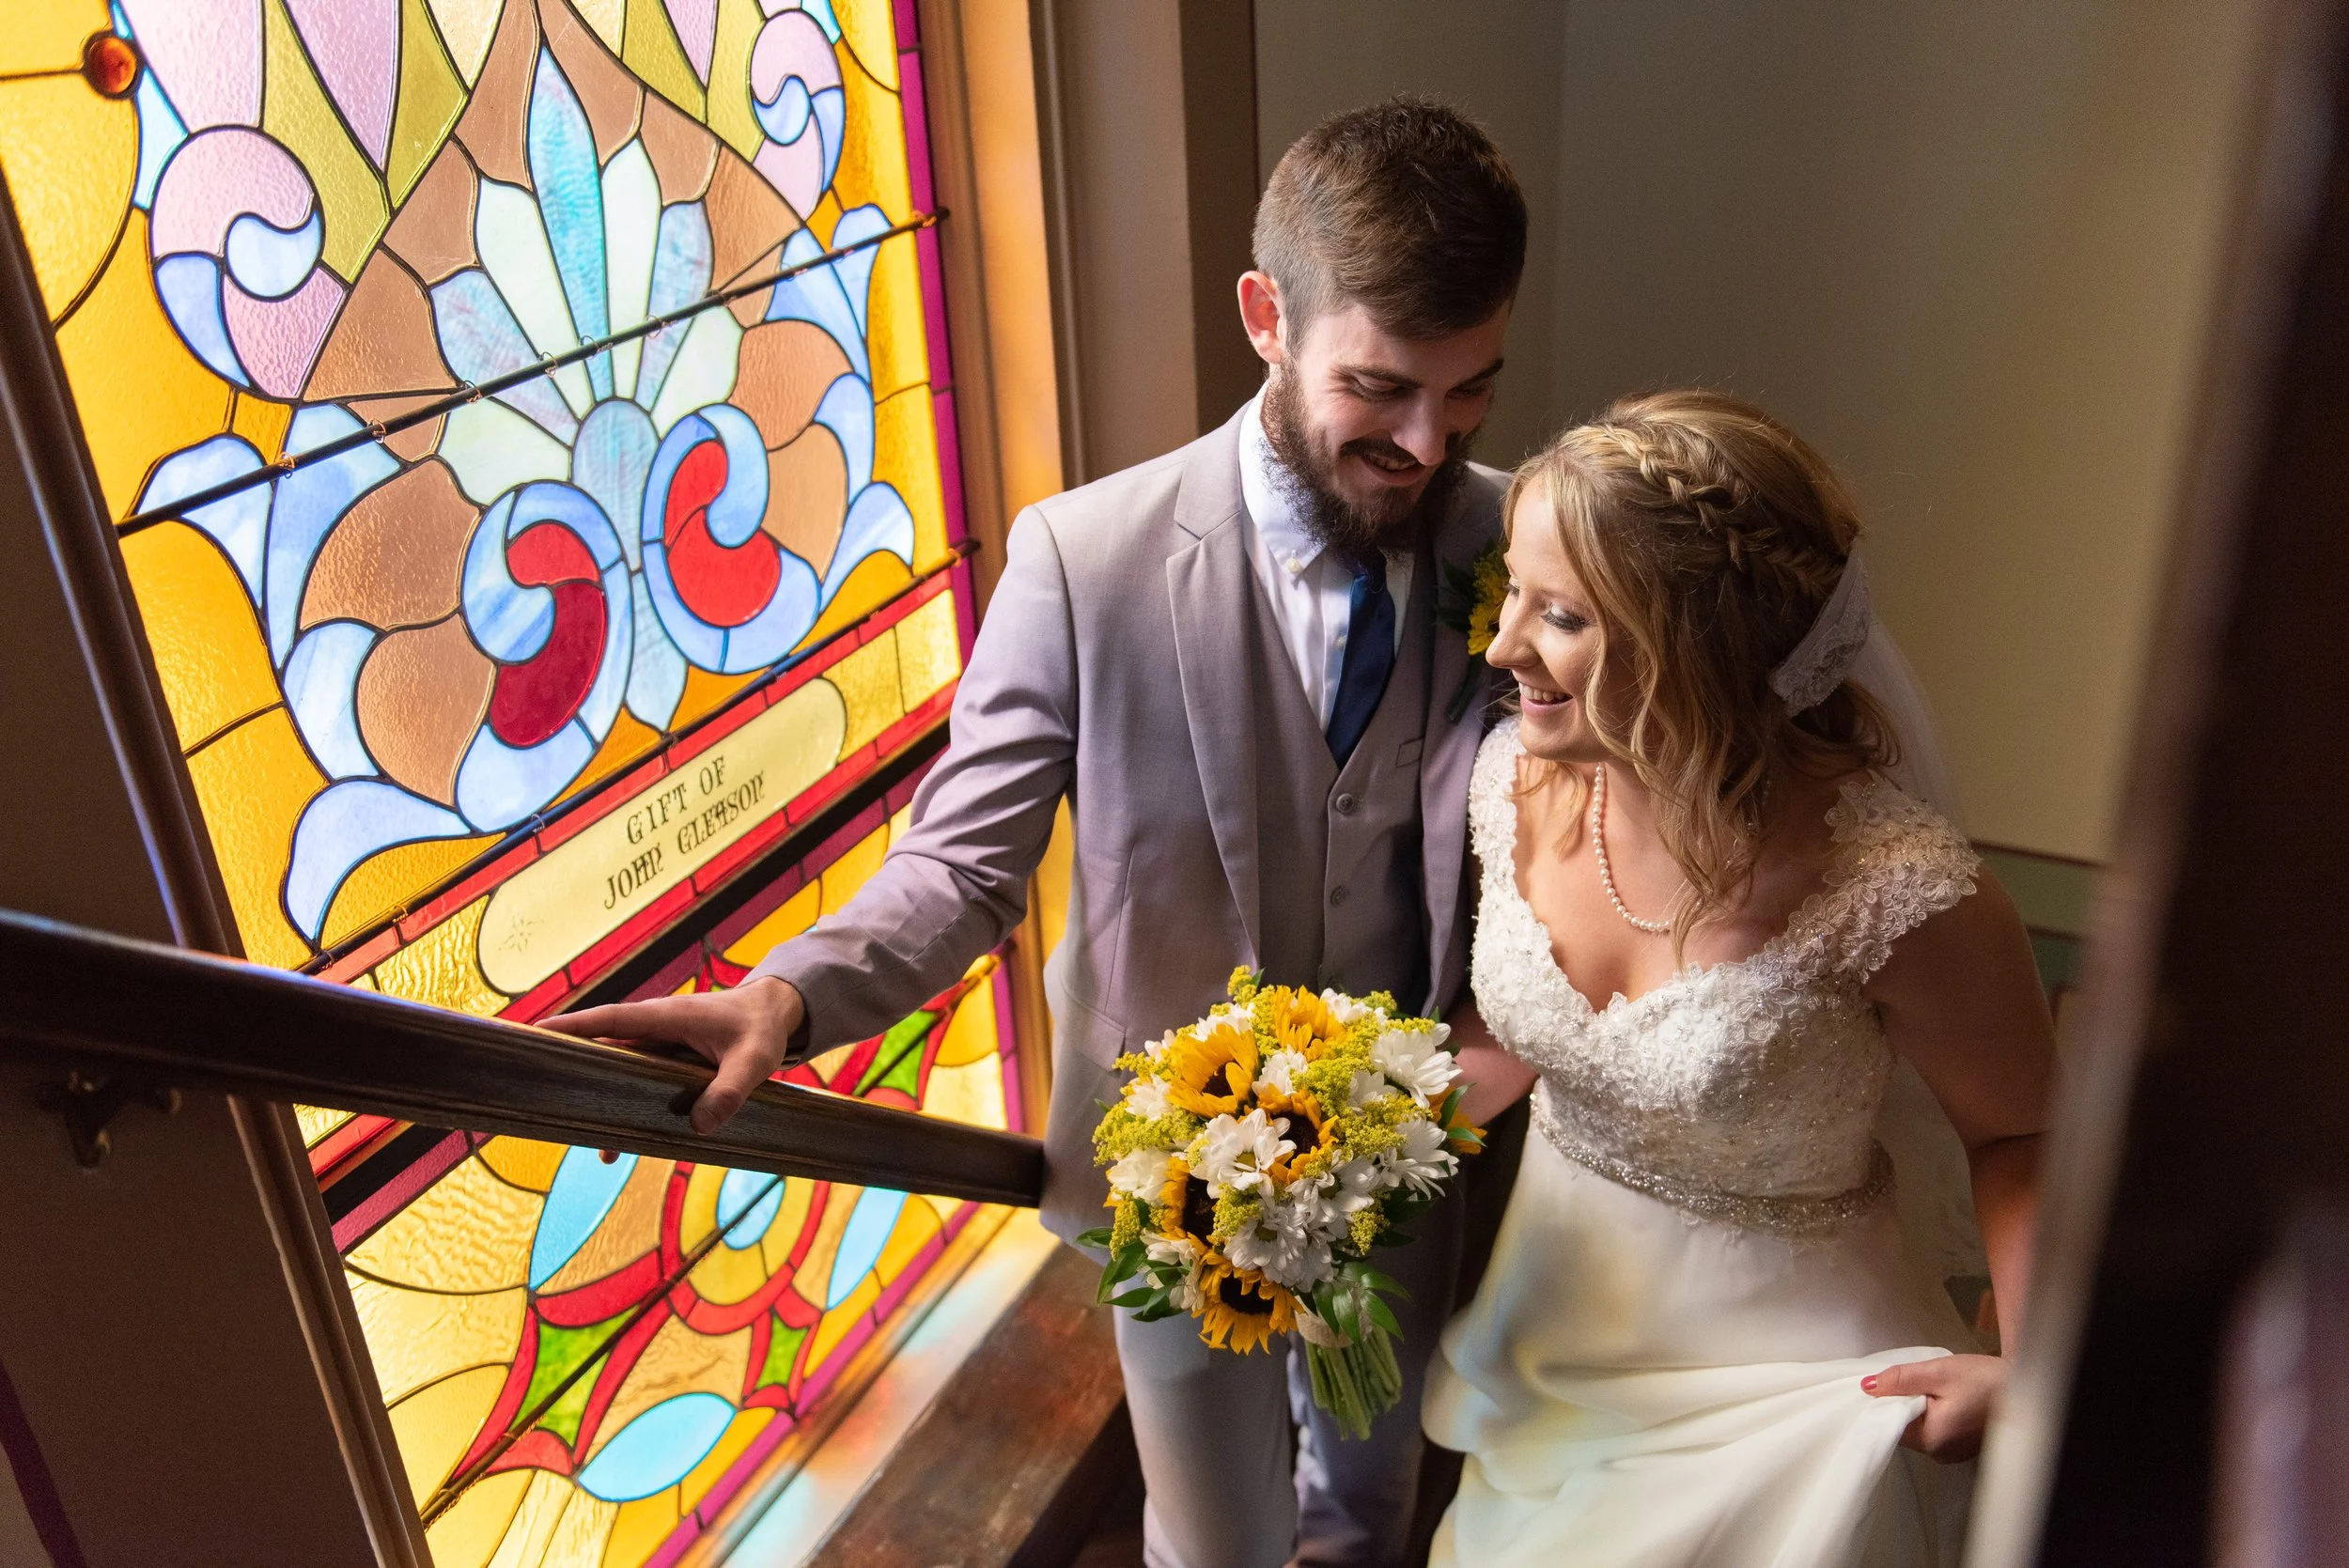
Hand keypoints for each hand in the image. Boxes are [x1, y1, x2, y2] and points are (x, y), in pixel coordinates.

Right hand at [544, 977, 805, 1133]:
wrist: (773, 1014)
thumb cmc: (761, 1028)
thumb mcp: (754, 1060)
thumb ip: (730, 1090)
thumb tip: (699, 1126)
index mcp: (666, 1017)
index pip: (609, 1022)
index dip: (572, 1028)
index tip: (534, 1035)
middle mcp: (653, 1030)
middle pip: (600, 1049)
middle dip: (571, 1069)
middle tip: (540, 1093)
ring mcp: (657, 1047)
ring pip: (616, 1072)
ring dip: (599, 1100)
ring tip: (588, 1143)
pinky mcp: (666, 1064)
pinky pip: (635, 1084)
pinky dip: (625, 1108)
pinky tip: (620, 1144)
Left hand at [1863, 1353, 2004, 1462]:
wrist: (2025, 1386)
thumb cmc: (1984, 1380)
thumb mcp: (1938, 1372)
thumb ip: (1900, 1380)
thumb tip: (1868, 1387)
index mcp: (1933, 1440)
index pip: (1890, 1425)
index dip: (1884, 1403)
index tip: (1886, 1384)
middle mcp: (1941, 1454)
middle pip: (1904, 1428)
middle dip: (1902, 1405)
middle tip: (1913, 1380)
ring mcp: (1953, 1454)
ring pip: (1920, 1429)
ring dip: (1918, 1409)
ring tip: (1932, 1388)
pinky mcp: (1963, 1447)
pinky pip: (1936, 1431)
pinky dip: (1933, 1415)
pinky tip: (1943, 1399)